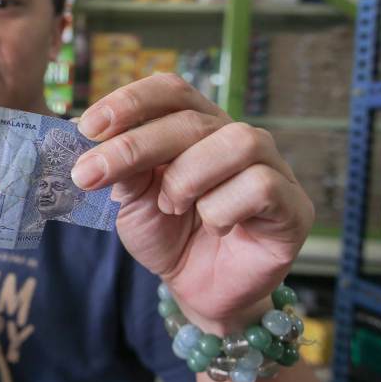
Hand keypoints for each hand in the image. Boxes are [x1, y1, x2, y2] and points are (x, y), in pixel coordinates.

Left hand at [72, 74, 314, 333]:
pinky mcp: (293, 206)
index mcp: (197, 125)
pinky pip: (260, 186)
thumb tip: (98, 139)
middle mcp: (235, 137)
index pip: (171, 90)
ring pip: (236, 142)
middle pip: (191, 119)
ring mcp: (271, 168)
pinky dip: (223, 209)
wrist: (199, 291)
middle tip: (90, 174)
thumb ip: (124, 169)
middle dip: (134, 146)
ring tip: (171, 207)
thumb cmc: (169, 235)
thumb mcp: (133, 200)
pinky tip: (215, 227)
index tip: (87, 127)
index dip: (130, 101)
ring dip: (187, 178)